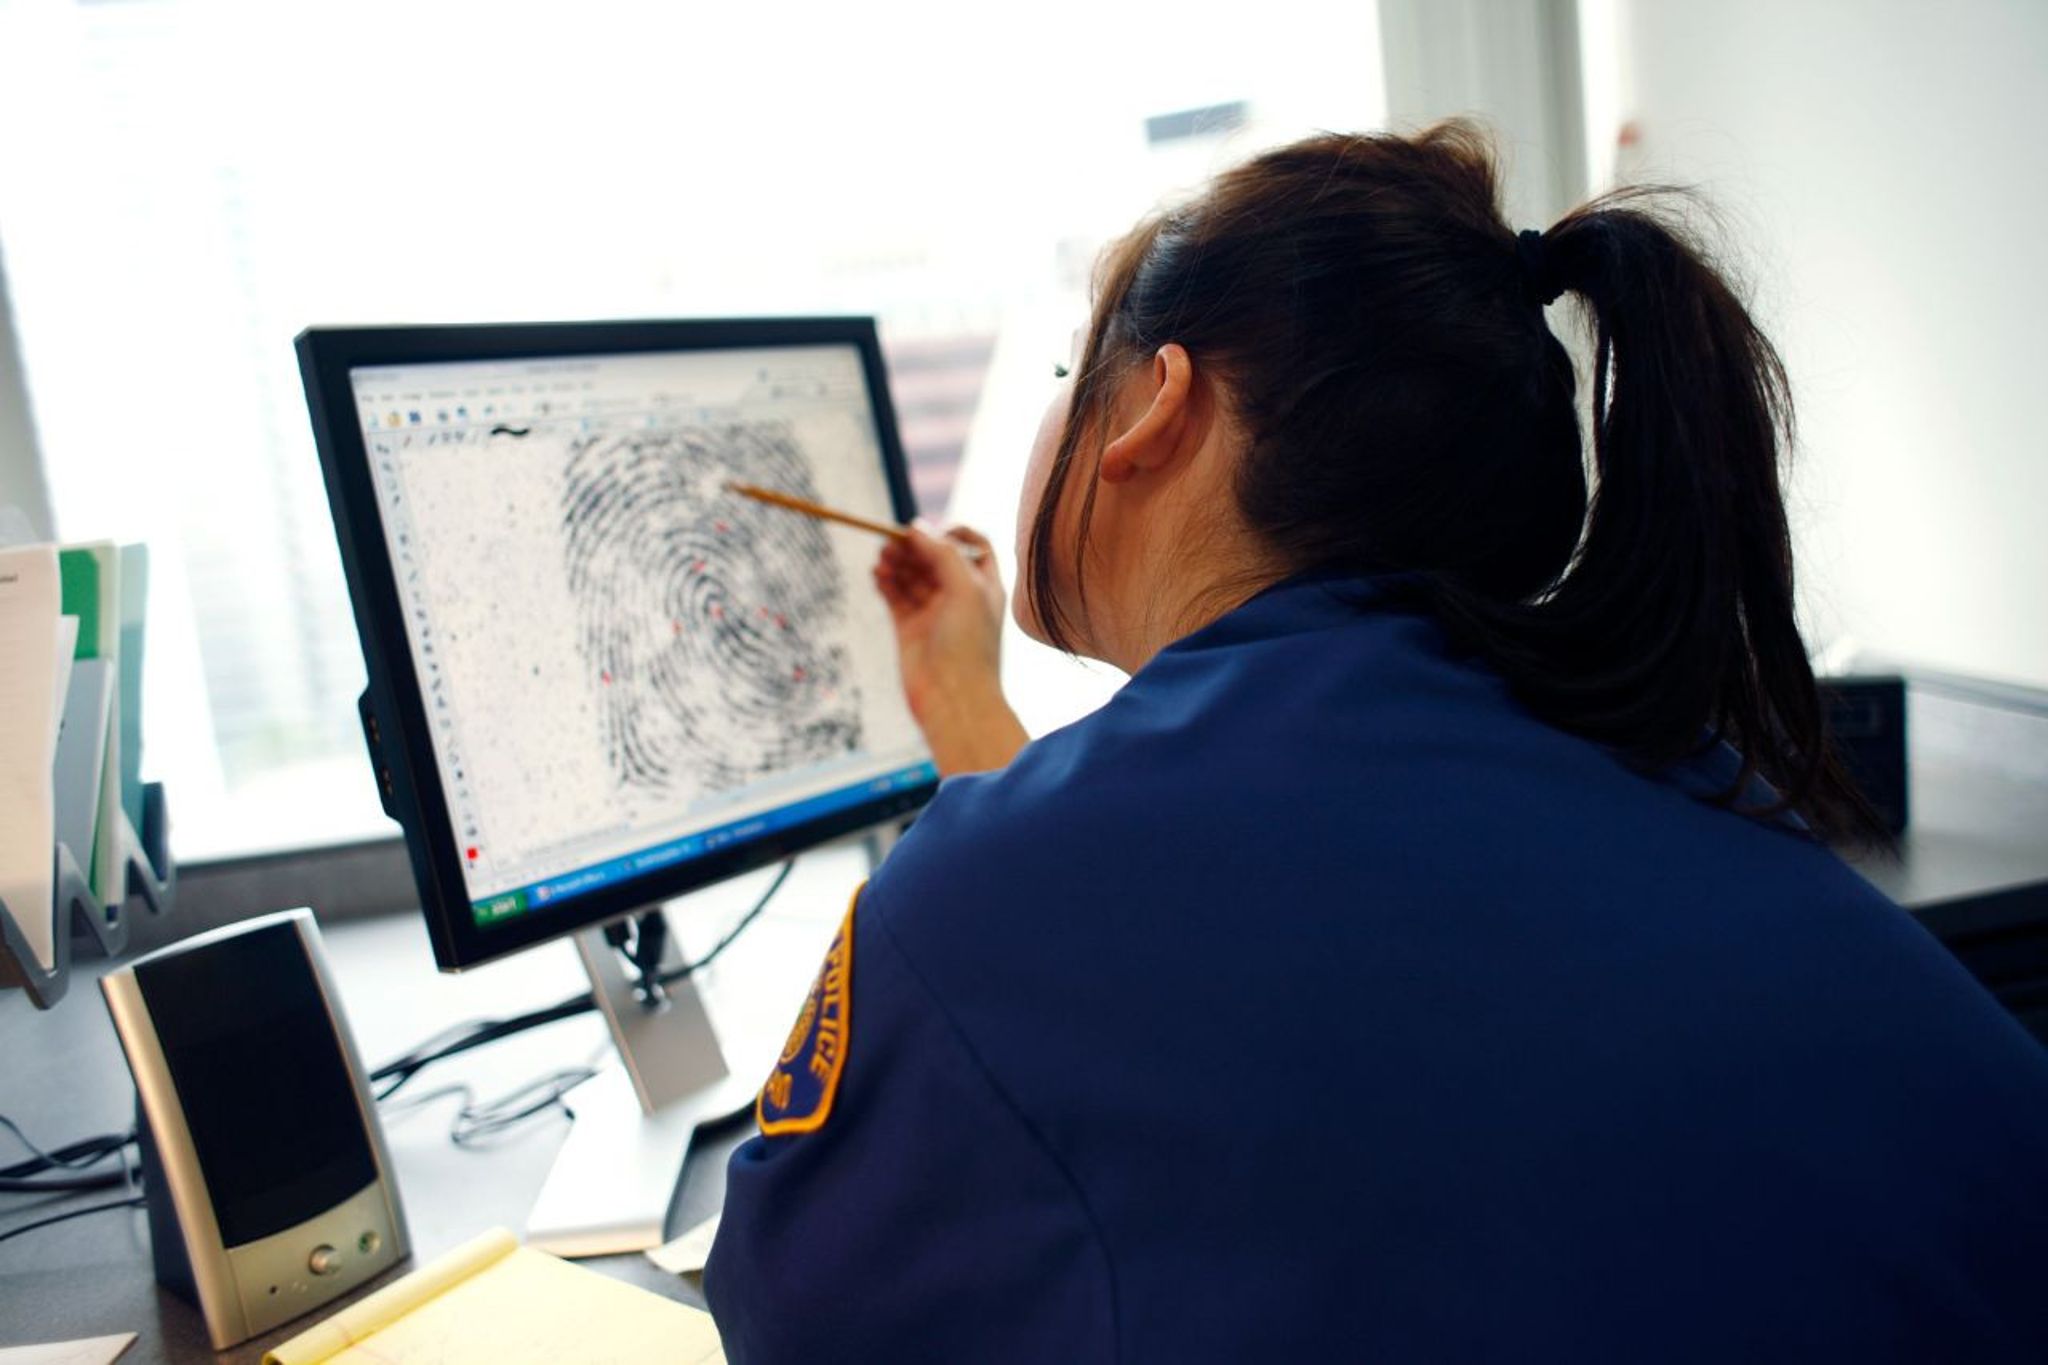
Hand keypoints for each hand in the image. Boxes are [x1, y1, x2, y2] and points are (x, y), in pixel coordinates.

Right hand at [872, 524, 1026, 773]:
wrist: (953, 700)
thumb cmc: (970, 647)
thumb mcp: (966, 589)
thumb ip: (943, 553)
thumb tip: (916, 527)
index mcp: (984, 585)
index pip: (973, 545)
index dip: (953, 533)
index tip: (934, 532)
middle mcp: (959, 597)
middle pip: (935, 557)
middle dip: (915, 546)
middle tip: (894, 541)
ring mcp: (933, 612)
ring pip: (912, 575)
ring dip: (898, 562)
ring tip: (883, 558)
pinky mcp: (909, 628)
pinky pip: (895, 595)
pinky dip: (886, 581)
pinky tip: (877, 574)